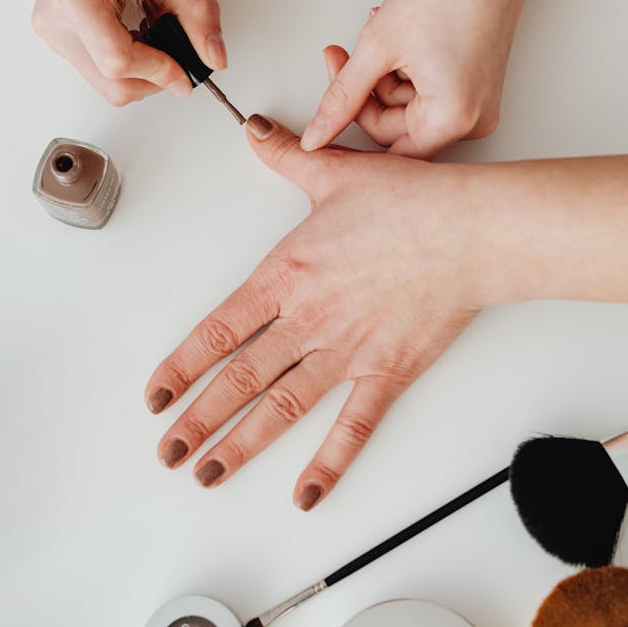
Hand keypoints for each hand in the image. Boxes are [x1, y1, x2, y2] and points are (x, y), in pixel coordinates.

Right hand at [31, 0, 224, 105]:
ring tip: (155, 32)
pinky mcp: (57, 38)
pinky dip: (128, 62)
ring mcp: (52, 33)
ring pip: (106, 85)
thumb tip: (214, 55)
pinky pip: (99, 70)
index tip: (187, 70)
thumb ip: (194, 11)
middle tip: (179, 54)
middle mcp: (55, 21)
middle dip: (155, 78)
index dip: (160, 71)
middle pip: (113, 84)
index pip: (119, 61)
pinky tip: (136, 31)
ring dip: (143, 72)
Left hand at [145, 116, 482, 509]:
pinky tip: (305, 493)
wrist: (472, 230)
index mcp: (287, 274)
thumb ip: (287, 157)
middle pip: (239, 379)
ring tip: (207, 473)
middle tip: (167, 449)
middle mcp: (308, 320)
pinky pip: (352, 427)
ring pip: (281, 407)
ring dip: (240, 445)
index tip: (156, 394)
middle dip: (197, 420)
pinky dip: (328, 464)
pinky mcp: (387, 372)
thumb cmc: (411, 202)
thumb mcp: (336, 173)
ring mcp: (347, 352)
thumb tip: (256, 133)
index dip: (181, 367)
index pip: (218, 330)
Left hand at [301, 0, 533, 157]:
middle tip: (342, 55)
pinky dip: (405, 70)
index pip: (386, 148)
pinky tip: (401, 38)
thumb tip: (317, 134)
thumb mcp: (378, 46)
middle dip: (366, 90)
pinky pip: (426, 94)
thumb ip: (342, 96)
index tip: (327, 105)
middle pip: (395, 129)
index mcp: (453, 118)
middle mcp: (472, 121)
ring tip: (383, 31)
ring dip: (384, 74)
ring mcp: (475, 106)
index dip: (351, 123)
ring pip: (406, 109)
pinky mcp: (474, 90)